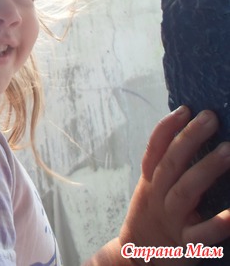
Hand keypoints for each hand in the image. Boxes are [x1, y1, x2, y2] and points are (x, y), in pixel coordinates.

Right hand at [119, 106, 229, 264]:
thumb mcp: (152, 189)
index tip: (186, 109)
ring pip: (185, 192)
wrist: (138, 259)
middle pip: (171, 165)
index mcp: (151, 183)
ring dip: (205, 170)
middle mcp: (158, 198)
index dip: (167, 129)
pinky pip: (202, 235)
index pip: (154, 151)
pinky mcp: (186, 246)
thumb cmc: (154, 217)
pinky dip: (217, 223)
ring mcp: (171, 221)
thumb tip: (188, 132)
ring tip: (227, 150)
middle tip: (210, 118)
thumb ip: (167, 165)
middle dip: (189, 140)